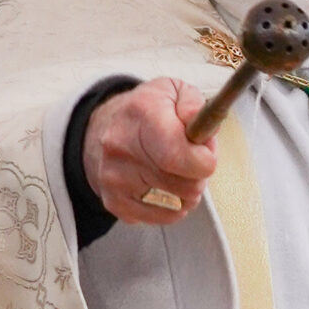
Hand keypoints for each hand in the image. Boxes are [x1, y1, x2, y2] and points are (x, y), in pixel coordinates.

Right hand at [84, 78, 219, 226]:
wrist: (103, 128)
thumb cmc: (148, 111)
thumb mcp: (174, 90)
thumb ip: (194, 103)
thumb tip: (197, 123)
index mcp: (142, 115)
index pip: (179, 156)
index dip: (204, 160)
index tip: (205, 152)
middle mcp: (122, 147)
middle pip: (186, 185)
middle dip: (200, 175)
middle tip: (192, 158)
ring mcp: (115, 178)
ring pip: (178, 205)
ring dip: (187, 191)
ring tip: (178, 171)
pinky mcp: (114, 202)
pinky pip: (163, 217)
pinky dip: (172, 205)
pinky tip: (164, 185)